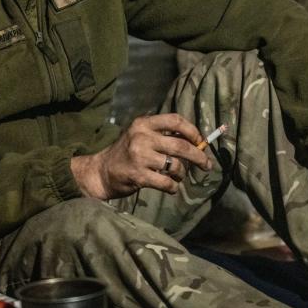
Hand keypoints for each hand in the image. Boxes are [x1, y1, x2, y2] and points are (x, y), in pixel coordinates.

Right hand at [70, 113, 212, 199]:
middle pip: (181, 145)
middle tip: (206, 165)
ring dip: (182, 174)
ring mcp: (140, 156)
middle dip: (198, 156)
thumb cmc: (127, 153)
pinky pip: (166, 182)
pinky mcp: (138, 175)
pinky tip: (170, 187)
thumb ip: (163, 136)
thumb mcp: (141, 136)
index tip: (200, 142)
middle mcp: (142, 137)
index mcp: (144, 123)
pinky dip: (173, 187)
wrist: (101, 171)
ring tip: (178, 176)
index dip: (193, 131)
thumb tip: (196, 143)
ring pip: (175, 165)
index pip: (175, 120)